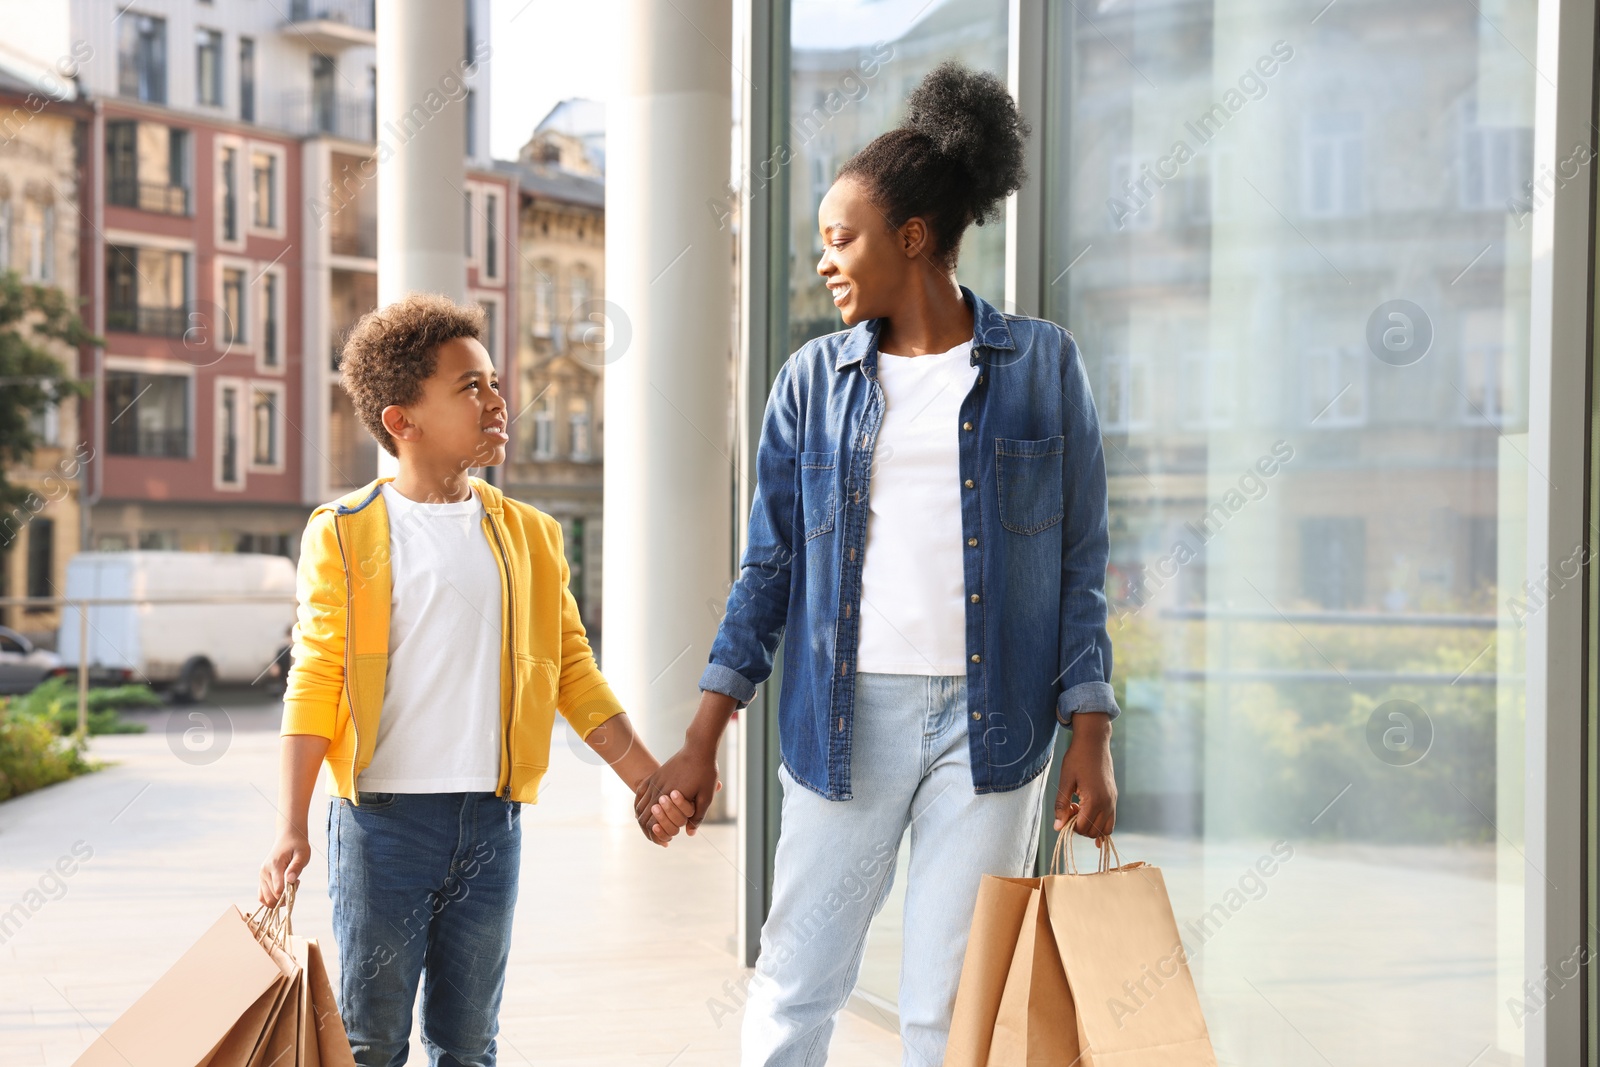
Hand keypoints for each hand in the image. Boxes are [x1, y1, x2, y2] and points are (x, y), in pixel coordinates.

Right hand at [259, 826, 311, 906]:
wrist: (288, 838)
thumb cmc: (297, 846)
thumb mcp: (302, 855)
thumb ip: (296, 867)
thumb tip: (290, 880)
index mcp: (274, 866)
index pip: (278, 890)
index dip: (289, 893)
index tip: (297, 882)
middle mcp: (264, 872)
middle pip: (271, 897)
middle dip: (284, 897)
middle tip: (295, 883)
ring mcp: (261, 876)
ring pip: (266, 899)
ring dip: (279, 899)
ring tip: (289, 885)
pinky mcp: (261, 878)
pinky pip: (262, 896)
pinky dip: (272, 898)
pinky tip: (283, 888)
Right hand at [634, 741, 721, 837]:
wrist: (698, 748)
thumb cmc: (705, 772)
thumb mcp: (706, 796)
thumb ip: (697, 817)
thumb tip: (689, 833)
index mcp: (669, 798)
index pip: (652, 823)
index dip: (655, 836)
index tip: (663, 843)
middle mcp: (658, 790)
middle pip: (643, 817)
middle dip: (648, 830)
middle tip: (656, 838)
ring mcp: (654, 781)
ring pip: (639, 806)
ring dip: (642, 819)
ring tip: (650, 828)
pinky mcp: (654, 775)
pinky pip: (639, 792)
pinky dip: (639, 804)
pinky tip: (643, 810)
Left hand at [1054, 712, 1115, 838]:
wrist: (1094, 742)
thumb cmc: (1077, 758)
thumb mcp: (1065, 781)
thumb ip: (1061, 805)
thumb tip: (1058, 827)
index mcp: (1094, 800)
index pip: (1082, 828)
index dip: (1070, 825)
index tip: (1064, 810)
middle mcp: (1107, 803)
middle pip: (1094, 832)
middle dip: (1080, 826)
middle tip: (1071, 808)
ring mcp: (1113, 801)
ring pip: (1105, 829)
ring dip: (1091, 826)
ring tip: (1080, 809)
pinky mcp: (1114, 797)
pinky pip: (1110, 819)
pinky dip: (1099, 821)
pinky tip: (1087, 810)